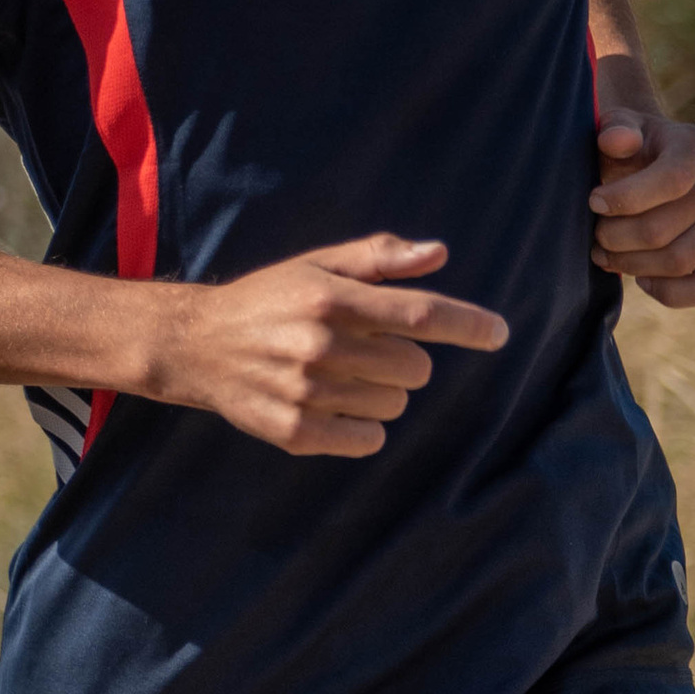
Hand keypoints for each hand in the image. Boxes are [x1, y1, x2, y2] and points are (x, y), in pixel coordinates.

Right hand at [159, 235, 507, 455]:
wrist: (194, 345)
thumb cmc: (270, 300)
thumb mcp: (318, 267)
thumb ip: (379, 258)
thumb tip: (438, 254)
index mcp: (331, 299)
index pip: (420, 314)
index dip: (468, 325)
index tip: (500, 333)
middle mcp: (319, 345)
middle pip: (416, 368)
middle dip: (404, 360)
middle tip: (367, 350)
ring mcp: (306, 393)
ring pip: (394, 405)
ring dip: (381, 393)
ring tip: (340, 375)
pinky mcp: (294, 432)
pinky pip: (368, 440)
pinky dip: (363, 428)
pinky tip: (334, 407)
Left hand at [591, 103, 694, 307]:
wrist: (646, 170)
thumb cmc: (624, 152)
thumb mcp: (613, 130)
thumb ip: (614, 129)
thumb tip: (618, 140)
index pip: (672, 180)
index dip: (626, 199)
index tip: (594, 202)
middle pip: (663, 230)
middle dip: (617, 238)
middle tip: (595, 234)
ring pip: (678, 262)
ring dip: (632, 265)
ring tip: (606, 254)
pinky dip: (670, 292)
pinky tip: (643, 279)